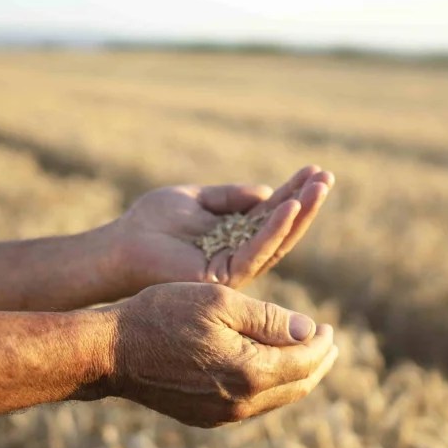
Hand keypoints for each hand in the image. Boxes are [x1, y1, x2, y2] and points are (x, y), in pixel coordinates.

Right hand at [97, 283, 337, 426]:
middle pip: (297, 386)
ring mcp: (222, 416)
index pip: (305, 361)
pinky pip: (252, 405)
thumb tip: (310, 331)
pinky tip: (268, 370)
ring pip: (276, 399)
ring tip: (306, 356)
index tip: (329, 327)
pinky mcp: (205, 417)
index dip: (322, 343)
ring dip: (296, 377)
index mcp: (250, 372)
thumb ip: (269, 319)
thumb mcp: (220, 302)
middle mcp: (241, 403)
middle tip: (329, 344)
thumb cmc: (163, 315)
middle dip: (317, 364)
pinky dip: (270, 387)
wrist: (111, 352)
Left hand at [113, 166, 333, 292]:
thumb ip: (230, 196)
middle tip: (327, 177)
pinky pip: (256, 251)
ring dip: (299, 213)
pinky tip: (289, 207)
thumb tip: (267, 192)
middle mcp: (239, 254)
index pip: (272, 213)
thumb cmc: (151, 222)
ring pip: (277, 241)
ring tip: (318, 188)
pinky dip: (274, 229)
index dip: (294, 192)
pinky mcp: (224, 276)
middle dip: (306, 203)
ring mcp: (234, 268)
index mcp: (234, 236)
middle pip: (282, 229)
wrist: (120, 245)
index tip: (315, 170)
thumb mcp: (196, 198)